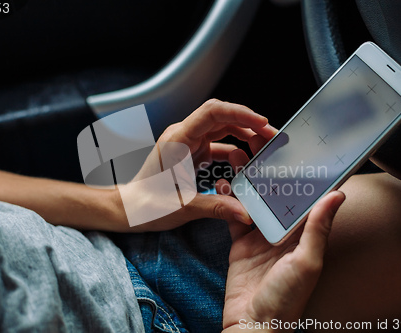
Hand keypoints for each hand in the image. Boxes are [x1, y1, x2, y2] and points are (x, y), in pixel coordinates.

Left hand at [116, 99, 277, 231]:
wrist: (129, 208)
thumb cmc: (146, 205)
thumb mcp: (183, 206)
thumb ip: (216, 208)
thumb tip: (246, 212)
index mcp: (178, 140)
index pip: (213, 112)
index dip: (240, 113)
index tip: (262, 122)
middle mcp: (183, 136)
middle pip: (221, 117)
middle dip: (249, 123)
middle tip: (272, 136)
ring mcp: (188, 144)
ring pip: (222, 130)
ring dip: (244, 136)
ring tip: (264, 148)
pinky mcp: (192, 154)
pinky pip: (218, 146)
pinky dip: (234, 152)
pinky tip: (246, 164)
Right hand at [217, 134, 345, 331]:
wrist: (251, 324)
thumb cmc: (285, 299)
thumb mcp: (307, 262)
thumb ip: (318, 228)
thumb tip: (337, 194)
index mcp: (304, 235)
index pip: (307, 199)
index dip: (304, 176)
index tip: (301, 152)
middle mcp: (283, 233)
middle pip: (278, 195)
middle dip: (272, 172)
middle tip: (264, 146)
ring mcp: (260, 236)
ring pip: (255, 200)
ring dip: (248, 181)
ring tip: (241, 158)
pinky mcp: (240, 242)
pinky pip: (234, 216)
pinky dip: (228, 200)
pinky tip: (223, 184)